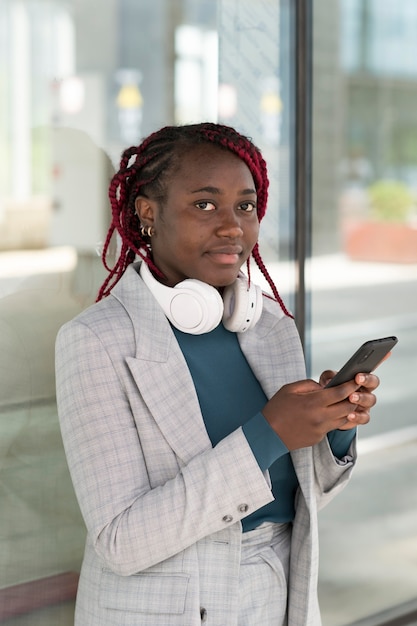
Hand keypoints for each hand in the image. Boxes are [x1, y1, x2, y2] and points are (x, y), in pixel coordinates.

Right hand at [262, 372, 378, 449]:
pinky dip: (335, 418)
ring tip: (345, 401)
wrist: (268, 434)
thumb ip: (309, 385)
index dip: (351, 385)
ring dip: (347, 409)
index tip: (356, 380)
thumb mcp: (289, 389)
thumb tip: (324, 387)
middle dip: (354, 398)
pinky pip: (333, 426)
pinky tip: (329, 413)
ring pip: (344, 418)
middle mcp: (320, 417)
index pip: (340, 393)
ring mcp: (320, 429)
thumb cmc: (276, 409)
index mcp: (312, 402)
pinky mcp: (319, 438)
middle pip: (348, 407)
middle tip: (355, 390)